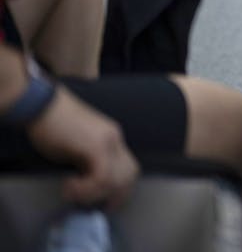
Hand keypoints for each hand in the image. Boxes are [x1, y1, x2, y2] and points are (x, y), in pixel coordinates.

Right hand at [27, 88, 138, 207]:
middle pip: (130, 175)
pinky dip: (86, 189)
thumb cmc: (52, 126)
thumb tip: (88, 185)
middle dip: (115, 196)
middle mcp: (116, 140)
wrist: (42, 105)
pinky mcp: (96, 147)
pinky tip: (69, 185)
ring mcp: (108, 143)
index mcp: (113, 139)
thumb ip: (87, 163)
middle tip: (94, 205)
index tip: (105, 202)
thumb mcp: (76, 147)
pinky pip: (102, 178)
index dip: (120, 189)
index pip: (129, 169)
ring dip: (94, 194)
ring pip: (116, 180)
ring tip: (73, 192)